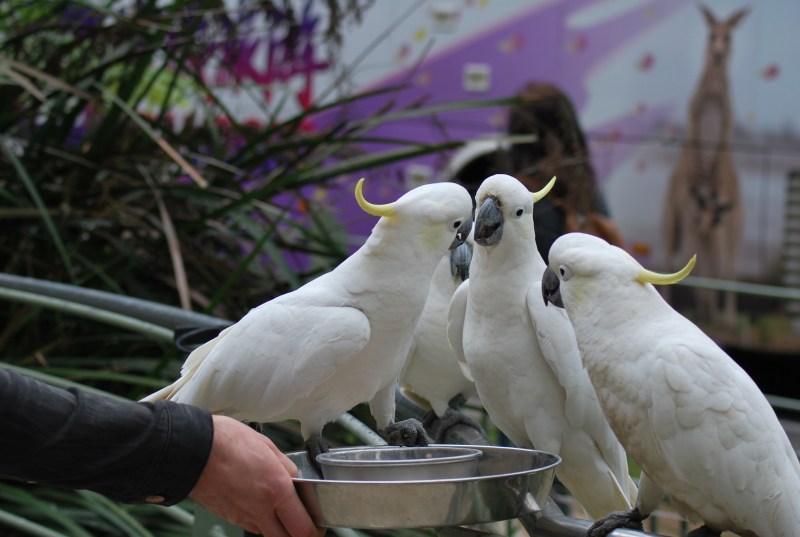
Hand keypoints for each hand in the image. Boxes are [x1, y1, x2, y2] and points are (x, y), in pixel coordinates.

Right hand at [189, 416, 323, 536]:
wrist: (190, 449)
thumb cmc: (226, 442)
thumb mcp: (266, 446)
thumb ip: (285, 467)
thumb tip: (294, 478)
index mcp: (276, 490)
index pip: (303, 528)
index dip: (316, 531)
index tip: (319, 524)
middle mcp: (260, 509)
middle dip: (299, 534)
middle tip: (303, 522)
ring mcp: (242, 516)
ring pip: (268, 532)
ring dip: (278, 525)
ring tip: (278, 505)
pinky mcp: (228, 516)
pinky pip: (250, 523)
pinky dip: (259, 517)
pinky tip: (256, 499)